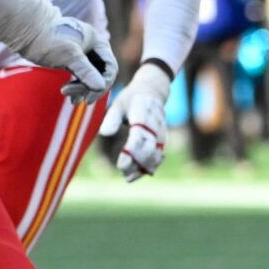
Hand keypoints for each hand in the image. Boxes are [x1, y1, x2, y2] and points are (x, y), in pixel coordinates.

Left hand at [43, 15, 117, 103]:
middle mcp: (93, 47)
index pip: (110, 67)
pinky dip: (77, 87)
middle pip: (102, 74)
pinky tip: (70, 96)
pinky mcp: (72, 60)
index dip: (103, 83)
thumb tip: (100, 87)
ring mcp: (83, 54)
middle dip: (91, 88)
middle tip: (81, 101)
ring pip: (91, 77)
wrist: (27, 32)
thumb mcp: (68, 56)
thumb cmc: (48, 39)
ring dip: (84, 89)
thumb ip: (86, 71)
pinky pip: (82, 76)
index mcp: (97, 42)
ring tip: (72, 100)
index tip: (89, 97)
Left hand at [113, 61, 170, 180]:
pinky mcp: (164, 137)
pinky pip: (160, 154)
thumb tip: (104, 134)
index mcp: (143, 111)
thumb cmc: (130, 99)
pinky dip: (152, 165)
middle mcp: (156, 122)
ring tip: (128, 178)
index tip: (121, 165)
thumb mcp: (118, 104)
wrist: (153, 91)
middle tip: (123, 173)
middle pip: (150, 147)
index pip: (139, 135)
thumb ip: (112, 118)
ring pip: (157, 152)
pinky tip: (139, 173)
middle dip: (137, 162)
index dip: (131, 152)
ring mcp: (162, 130)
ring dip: (144, 167)